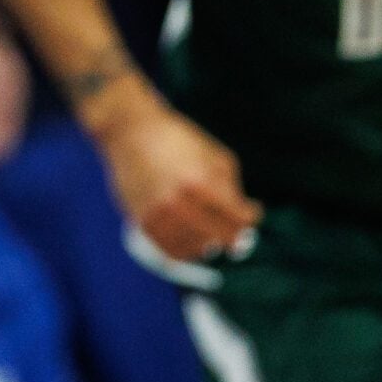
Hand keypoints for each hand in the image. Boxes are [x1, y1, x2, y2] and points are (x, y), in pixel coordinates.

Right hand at [90, 83, 259, 263]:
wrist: (129, 130)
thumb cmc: (177, 140)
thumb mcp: (213, 155)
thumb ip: (231, 187)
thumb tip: (243, 217)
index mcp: (201, 182)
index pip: (238, 218)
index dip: (251, 216)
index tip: (252, 212)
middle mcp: (179, 201)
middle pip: (220, 236)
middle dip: (233, 234)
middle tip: (235, 230)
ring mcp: (159, 213)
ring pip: (196, 248)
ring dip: (208, 243)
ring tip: (210, 233)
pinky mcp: (142, 220)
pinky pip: (170, 250)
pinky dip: (185, 251)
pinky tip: (192, 242)